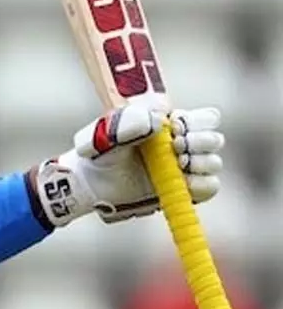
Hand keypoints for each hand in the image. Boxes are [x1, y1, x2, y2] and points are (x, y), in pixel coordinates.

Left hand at [30, 106, 224, 227]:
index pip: (207, 118)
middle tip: (175, 147)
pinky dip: (199, 185)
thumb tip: (160, 120)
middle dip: (199, 142)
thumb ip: (130, 121)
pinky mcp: (185, 190)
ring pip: (214, 163)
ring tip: (176, 165)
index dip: (198, 122)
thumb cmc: (100, 152)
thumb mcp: (108, 132)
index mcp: (170, 124)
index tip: (174, 127)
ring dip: (200, 163)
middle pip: (215, 139)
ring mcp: (186, 168)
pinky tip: (181, 183)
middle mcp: (183, 144)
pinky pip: (210, 187)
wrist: (92, 183)